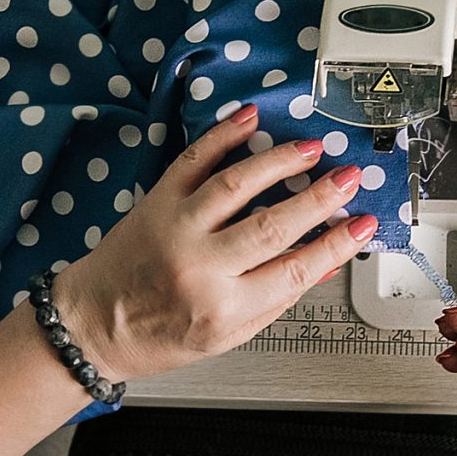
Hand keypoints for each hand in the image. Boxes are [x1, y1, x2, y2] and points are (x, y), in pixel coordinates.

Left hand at [51, 103, 377, 380]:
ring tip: (311, 149)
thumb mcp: (227, 335)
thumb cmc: (157, 335)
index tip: (363, 224)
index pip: (296, 270)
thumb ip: (275, 299)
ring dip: (280, 162)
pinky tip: (250, 120)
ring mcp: (177, 230)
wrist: (93, 324)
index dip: (338, 245)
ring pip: (238, 186)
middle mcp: (201, 267)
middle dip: (320, 198)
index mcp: (224, 308)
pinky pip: (195, 161)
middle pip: (274, 225)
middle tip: (349, 178)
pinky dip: (223, 136)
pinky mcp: (157, 202)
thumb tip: (324, 263)